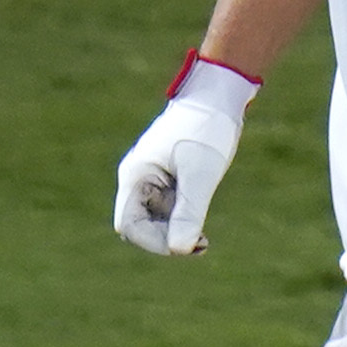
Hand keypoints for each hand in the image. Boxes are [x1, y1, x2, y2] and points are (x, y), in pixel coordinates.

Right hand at [113, 59, 255, 254]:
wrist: (217, 97)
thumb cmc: (206, 129)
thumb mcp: (200, 174)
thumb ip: (189, 211)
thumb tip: (179, 249)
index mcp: (136, 176)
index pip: (129, 225)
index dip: (153, 242)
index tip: (185, 246)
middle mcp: (139, 180)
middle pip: (140, 227)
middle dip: (166, 240)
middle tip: (201, 245)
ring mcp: (153, 181)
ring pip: (156, 222)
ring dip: (176, 234)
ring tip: (204, 240)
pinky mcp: (169, 181)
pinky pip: (169, 212)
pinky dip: (183, 222)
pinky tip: (202, 231)